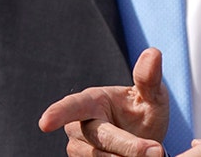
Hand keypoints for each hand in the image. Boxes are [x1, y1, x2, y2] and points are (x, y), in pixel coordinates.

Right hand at [39, 48, 170, 156]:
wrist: (144, 141)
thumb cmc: (144, 113)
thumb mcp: (152, 95)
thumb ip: (149, 79)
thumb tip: (153, 52)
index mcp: (91, 101)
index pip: (72, 107)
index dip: (58, 114)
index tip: (44, 124)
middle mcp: (79, 127)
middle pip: (99, 141)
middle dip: (128, 147)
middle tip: (156, 151)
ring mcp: (79, 151)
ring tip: (152, 153)